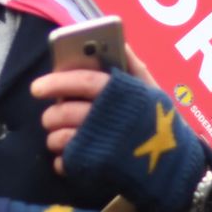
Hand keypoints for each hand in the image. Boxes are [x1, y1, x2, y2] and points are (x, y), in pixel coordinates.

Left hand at [30, 47, 164, 165]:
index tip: (37, 87)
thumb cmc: (159, 123)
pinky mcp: (96, 169)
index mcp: (121, 94)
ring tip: (60, 136)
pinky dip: (63, 161)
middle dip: (52, 115)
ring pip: (60, 138)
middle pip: (65, 112)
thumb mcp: (151, 90)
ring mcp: (100, 146)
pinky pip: (66, 162)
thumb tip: (121, 42)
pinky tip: (69, 158)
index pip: (83, 80)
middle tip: (50, 116)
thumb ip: (134, 65)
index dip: (58, 81)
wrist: (174, 168)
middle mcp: (108, 118)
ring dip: (55, 138)